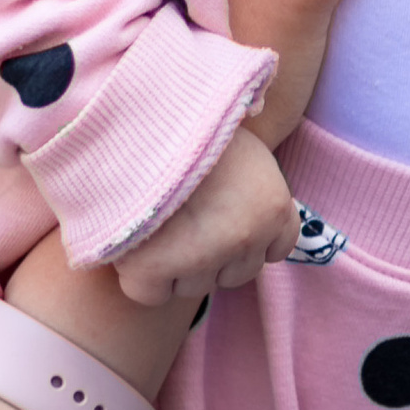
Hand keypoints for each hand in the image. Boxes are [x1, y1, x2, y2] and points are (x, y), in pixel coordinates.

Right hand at [110, 121, 301, 303]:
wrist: (140, 115)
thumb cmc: (186, 121)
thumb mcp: (239, 144)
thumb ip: (250, 185)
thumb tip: (239, 208)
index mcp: (273, 206)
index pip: (276, 249)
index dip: (247, 237)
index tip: (222, 218)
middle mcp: (245, 236)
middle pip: (235, 273)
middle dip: (211, 253)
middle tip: (183, 217)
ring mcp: (201, 256)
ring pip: (195, 285)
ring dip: (175, 264)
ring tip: (156, 221)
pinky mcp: (153, 269)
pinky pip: (152, 294)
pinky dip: (140, 276)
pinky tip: (134, 242)